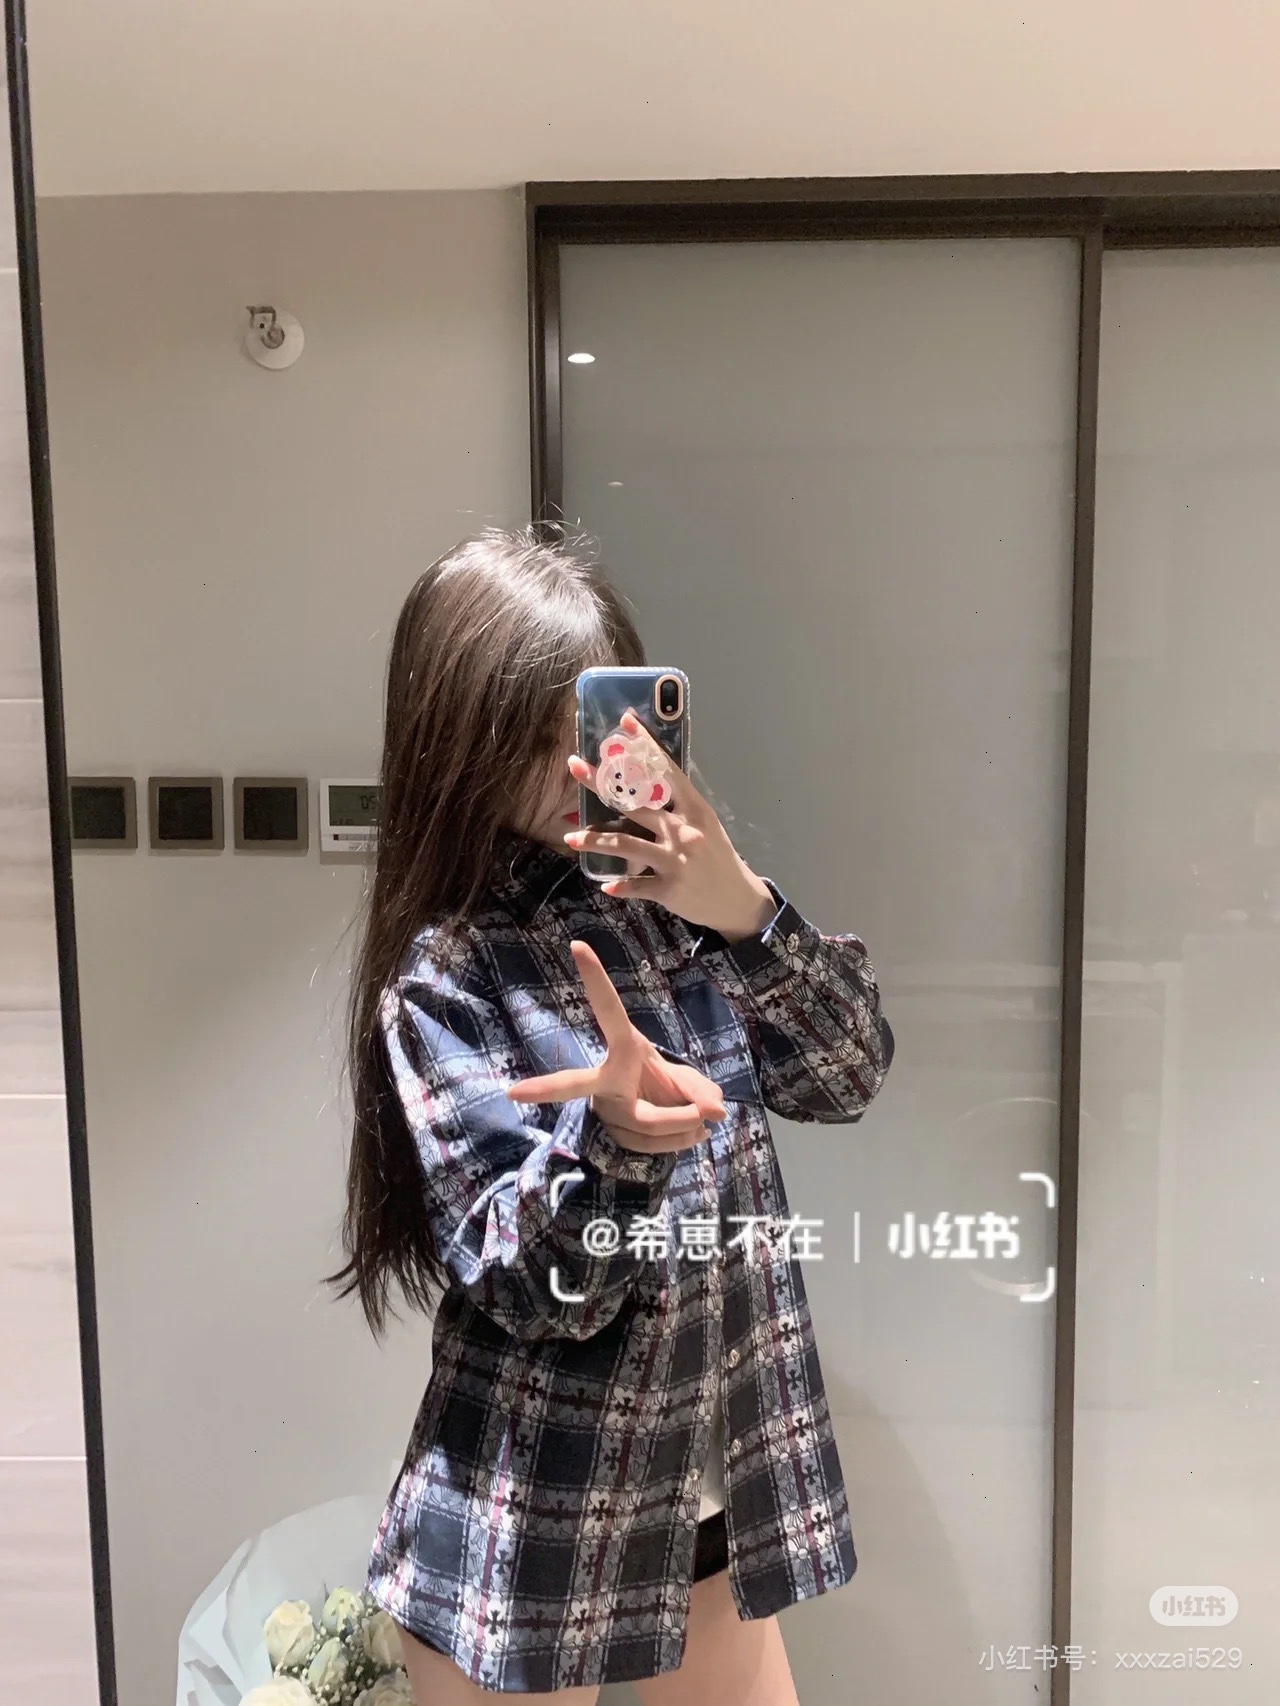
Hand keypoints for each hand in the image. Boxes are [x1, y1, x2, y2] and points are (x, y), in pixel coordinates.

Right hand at [506, 938, 725, 1154]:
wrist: (662, 1117)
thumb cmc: (665, 1084)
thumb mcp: (687, 1078)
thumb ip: (701, 1088)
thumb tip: (716, 1109)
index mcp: (624, 1047)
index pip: (609, 1011)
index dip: (596, 979)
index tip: (578, 946)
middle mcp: (604, 1078)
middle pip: (575, 1085)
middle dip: (546, 1088)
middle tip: (514, 1092)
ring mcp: (603, 1109)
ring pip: (646, 1123)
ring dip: (684, 1124)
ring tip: (706, 1121)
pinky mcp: (612, 1135)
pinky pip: (651, 1146)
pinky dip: (682, 1141)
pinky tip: (695, 1133)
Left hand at [565, 708, 777, 940]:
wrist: (737, 900)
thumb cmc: (717, 857)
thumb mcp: (704, 824)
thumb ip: (678, 807)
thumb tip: (644, 786)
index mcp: (695, 808)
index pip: (667, 770)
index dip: (645, 746)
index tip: (625, 722)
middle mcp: (684, 830)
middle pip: (636, 802)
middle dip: (601, 784)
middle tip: (575, 767)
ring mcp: (676, 860)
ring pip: (627, 844)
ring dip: (596, 840)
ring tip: (571, 837)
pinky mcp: (669, 888)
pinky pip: (637, 885)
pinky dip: (621, 886)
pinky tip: (606, 886)